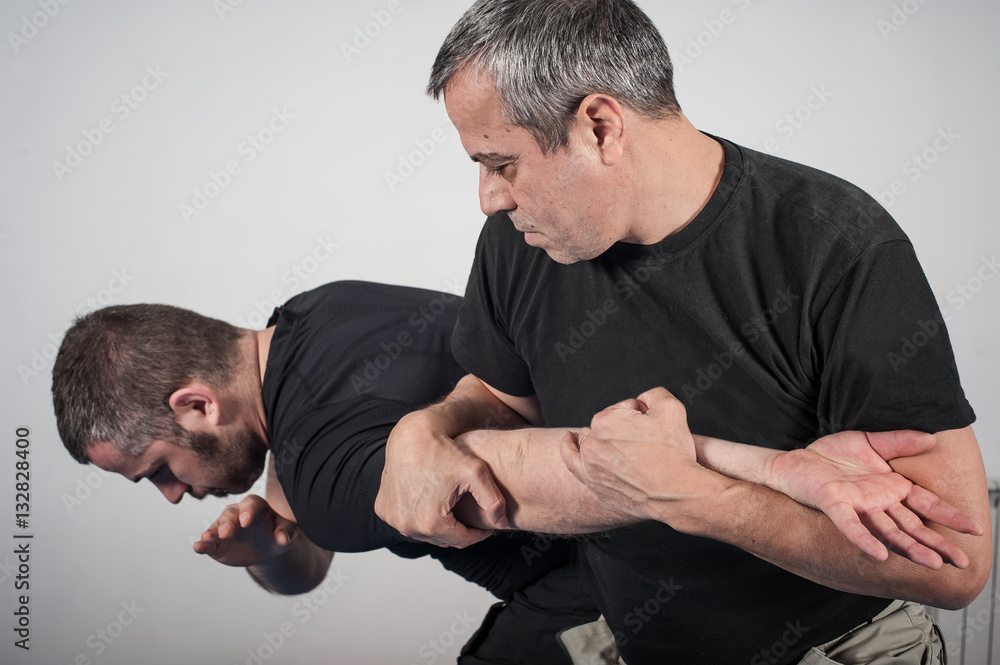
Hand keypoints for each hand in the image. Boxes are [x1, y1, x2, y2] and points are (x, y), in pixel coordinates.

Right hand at [193, 494, 297, 567]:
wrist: (265, 548)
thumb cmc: (276, 533)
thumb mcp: (286, 532)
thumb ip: (286, 533)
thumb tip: (282, 538)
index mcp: (255, 505)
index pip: (250, 505)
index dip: (248, 511)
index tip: (246, 521)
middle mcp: (236, 513)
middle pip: (230, 515)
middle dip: (227, 523)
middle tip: (226, 532)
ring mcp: (224, 527)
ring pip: (216, 527)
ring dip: (212, 533)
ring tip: (207, 538)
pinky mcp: (216, 544)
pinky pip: (208, 543)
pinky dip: (202, 545)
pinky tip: (197, 548)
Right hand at [375, 411, 506, 548]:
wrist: (412, 435)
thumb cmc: (443, 451)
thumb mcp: (476, 473)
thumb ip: (494, 501)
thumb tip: (502, 524)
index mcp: (431, 523)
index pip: (462, 540)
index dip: (478, 534)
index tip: (486, 527)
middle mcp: (407, 526)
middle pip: (442, 539)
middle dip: (459, 531)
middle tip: (470, 517)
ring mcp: (393, 518)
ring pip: (424, 533)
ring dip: (439, 527)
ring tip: (453, 510)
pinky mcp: (384, 509)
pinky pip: (407, 522)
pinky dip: (420, 518)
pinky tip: (433, 504)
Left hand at [561, 387, 707, 522]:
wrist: (678, 492)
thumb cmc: (674, 454)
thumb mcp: (671, 408)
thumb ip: (653, 394)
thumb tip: (643, 400)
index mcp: (607, 419)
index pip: (625, 408)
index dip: (643, 417)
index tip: (654, 433)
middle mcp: (593, 441)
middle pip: (610, 424)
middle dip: (627, 429)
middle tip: (648, 447)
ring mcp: (589, 463)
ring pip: (595, 439)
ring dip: (607, 439)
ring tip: (630, 452)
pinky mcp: (591, 481)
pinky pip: (571, 460)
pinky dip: (569, 447)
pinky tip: (570, 438)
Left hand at [769, 430, 982, 568]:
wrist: (796, 458)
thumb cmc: (832, 455)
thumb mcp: (870, 441)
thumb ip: (899, 441)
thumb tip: (931, 437)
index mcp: (891, 488)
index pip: (926, 505)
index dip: (949, 517)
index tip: (975, 529)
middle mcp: (878, 502)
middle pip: (913, 526)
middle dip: (937, 544)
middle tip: (961, 562)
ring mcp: (857, 505)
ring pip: (888, 531)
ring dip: (910, 548)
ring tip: (932, 563)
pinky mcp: (834, 504)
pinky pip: (851, 525)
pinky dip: (865, 539)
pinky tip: (879, 554)